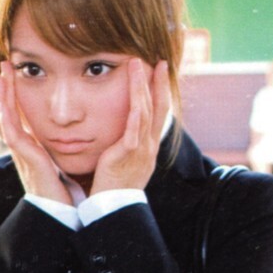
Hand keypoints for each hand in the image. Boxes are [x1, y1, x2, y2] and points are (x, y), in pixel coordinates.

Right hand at [0, 62, 79, 206]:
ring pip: (3, 121)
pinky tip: (3, 103)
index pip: (15, 118)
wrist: (60, 215)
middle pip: (3, 115)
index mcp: (30, 149)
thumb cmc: (64, 193)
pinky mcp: (27, 161)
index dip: (9, 98)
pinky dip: (6, 118)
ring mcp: (21, 155)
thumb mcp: (61, 164)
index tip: (5, 79)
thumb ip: (60, 150)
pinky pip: (12, 136)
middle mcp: (21, 150)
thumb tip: (73, 136)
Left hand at [88, 58, 170, 196]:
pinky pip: (135, 122)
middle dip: (159, 83)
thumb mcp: (122, 166)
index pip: (157, 115)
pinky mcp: (129, 152)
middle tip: (159, 61)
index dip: (160, 94)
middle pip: (159, 108)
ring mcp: (142, 149)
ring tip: (139, 63)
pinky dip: (136, 101)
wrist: (112, 211)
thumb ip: (121, 149)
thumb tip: (116, 138)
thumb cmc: (112, 191)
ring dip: (144, 84)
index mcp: (148, 149)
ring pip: (147, 109)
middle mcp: (149, 147)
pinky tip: (135, 86)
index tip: (158, 74)